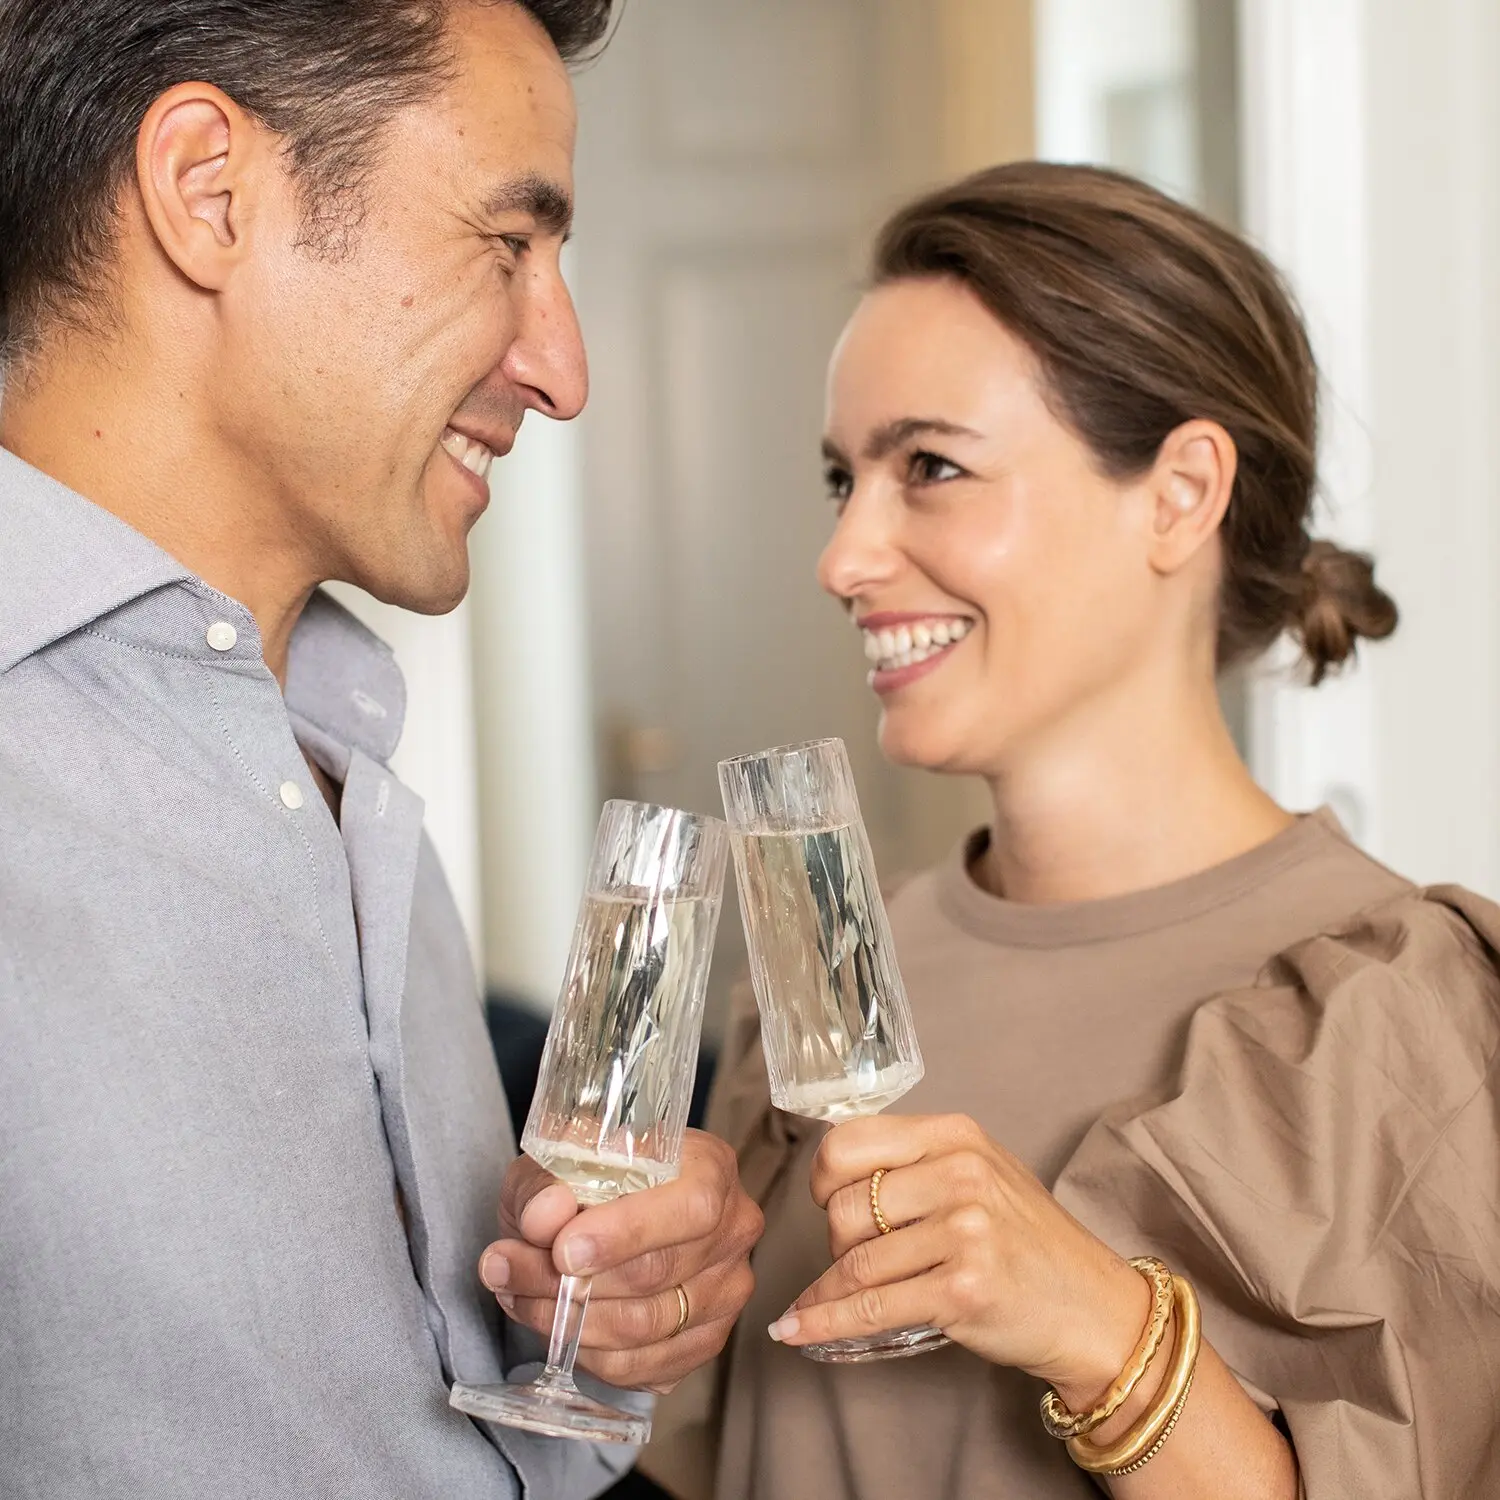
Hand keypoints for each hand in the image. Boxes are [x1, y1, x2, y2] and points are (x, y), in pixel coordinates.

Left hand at [479, 1130, 762, 1393]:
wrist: (600, 1211)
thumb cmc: (586, 1178)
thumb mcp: (555, 1161)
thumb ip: (547, 1184)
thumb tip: (545, 1216)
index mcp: (712, 1168)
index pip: (690, 1207)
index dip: (628, 1232)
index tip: (563, 1251)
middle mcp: (733, 1230)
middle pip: (659, 1272)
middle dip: (572, 1281)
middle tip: (506, 1269)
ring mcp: (726, 1291)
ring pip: (646, 1327)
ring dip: (568, 1320)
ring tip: (516, 1294)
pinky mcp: (705, 1341)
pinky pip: (642, 1366)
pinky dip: (587, 1353)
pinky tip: (552, 1323)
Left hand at [769, 1114, 1147, 1403]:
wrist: (1095, 1308)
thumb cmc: (1028, 1241)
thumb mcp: (982, 1172)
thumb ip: (918, 1163)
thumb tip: (831, 1175)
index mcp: (957, 1135)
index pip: (850, 1141)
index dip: (823, 1175)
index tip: (825, 1198)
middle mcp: (962, 1175)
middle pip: (844, 1206)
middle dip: (836, 1240)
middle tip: (859, 1256)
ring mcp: (965, 1233)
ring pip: (854, 1260)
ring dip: (831, 1288)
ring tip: (831, 1297)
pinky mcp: (963, 1291)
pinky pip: (870, 1308)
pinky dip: (826, 1323)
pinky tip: (797, 1329)